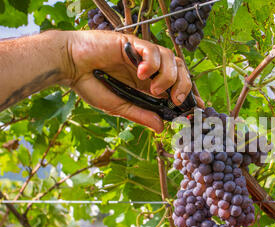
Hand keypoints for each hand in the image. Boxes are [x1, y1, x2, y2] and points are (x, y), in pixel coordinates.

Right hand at [66, 30, 196, 132]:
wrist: (69, 64)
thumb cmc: (90, 84)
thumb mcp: (118, 106)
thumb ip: (140, 114)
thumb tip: (161, 128)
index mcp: (148, 84)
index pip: (177, 85)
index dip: (190, 95)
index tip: (199, 108)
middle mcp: (150, 69)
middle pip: (181, 71)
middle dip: (185, 87)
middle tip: (176, 101)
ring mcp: (143, 55)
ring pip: (172, 60)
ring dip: (168, 77)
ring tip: (153, 90)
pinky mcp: (134, 43)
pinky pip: (154, 50)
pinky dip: (152, 64)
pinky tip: (141, 74)